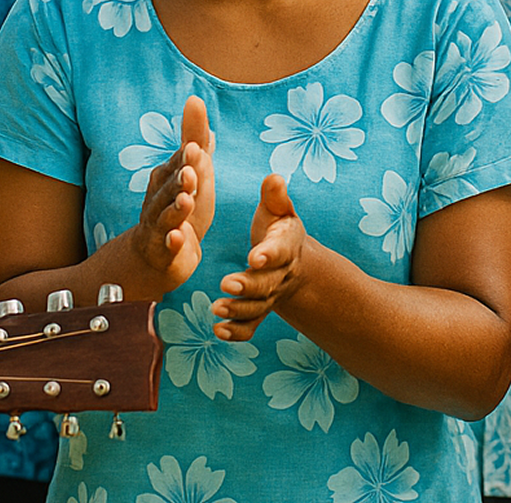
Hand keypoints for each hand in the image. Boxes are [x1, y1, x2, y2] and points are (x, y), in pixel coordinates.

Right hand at [129, 97, 215, 292]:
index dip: (187, 157)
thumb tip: (195, 101)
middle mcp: (158, 199)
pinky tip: (178, 237)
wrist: (156, 254)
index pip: (179, 164)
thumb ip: (194, 140)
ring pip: (167, 216)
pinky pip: (167, 246)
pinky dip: (172, 242)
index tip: (196, 146)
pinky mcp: (164, 251)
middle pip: (169, 189)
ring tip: (187, 201)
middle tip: (192, 171)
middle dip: (180, 180)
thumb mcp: (191, 172)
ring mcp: (159, 226)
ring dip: (176, 208)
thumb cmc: (177, 206)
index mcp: (166, 178)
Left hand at [214, 174, 307, 340]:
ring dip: (238, 310)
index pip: (279, 251)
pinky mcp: (258, 310)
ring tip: (217, 309)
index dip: (269, 254)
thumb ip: (276, 197)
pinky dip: (237, 331)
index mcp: (286, 246)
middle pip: (267, 283)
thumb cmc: (280, 229)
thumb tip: (273, 178)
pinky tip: (218, 331)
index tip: (255, 256)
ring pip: (257, 308)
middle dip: (248, 286)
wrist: (293, 262)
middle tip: (227, 284)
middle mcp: (279, 275)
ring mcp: (269, 296)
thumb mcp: (280, 211)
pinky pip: (251, 326)